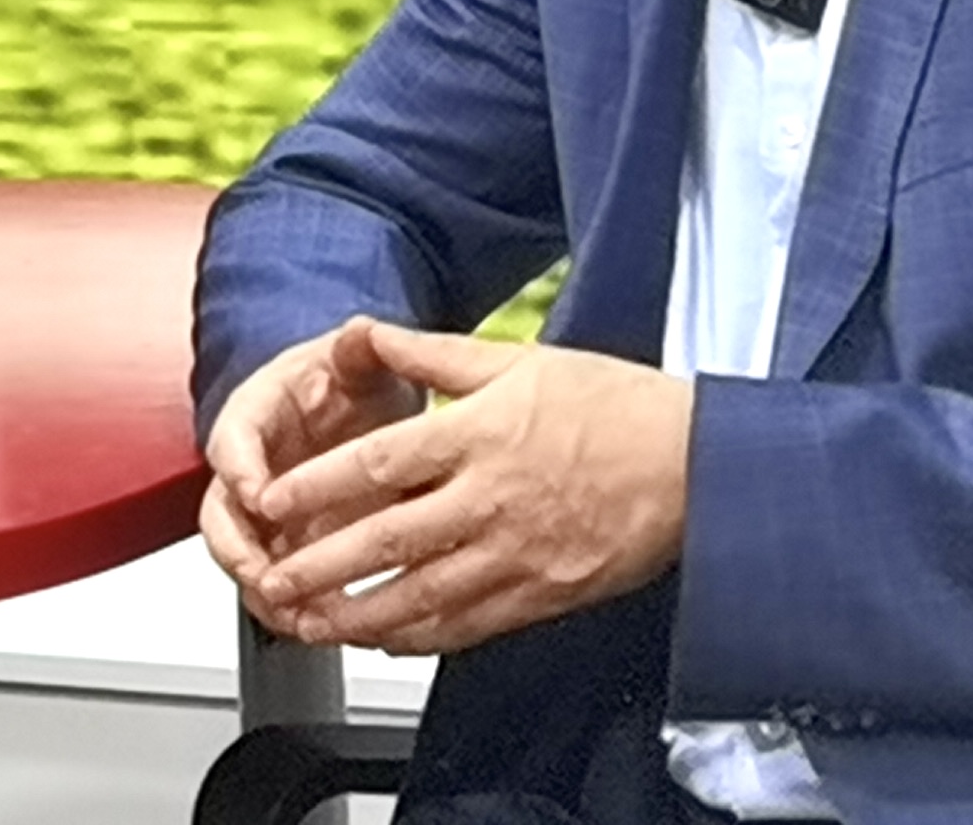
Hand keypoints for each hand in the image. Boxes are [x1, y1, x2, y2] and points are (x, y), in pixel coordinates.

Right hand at [197, 314, 427, 604]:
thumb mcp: (352, 358)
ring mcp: (265, 517)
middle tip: (266, 575)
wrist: (351, 407)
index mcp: (252, 417)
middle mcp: (248, 472)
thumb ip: (358, 349)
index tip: (259, 495)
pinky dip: (294, 610)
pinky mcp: (290, 547)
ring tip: (298, 615)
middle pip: (220, 515)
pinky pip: (278, 584)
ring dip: (264, 591)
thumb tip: (364, 334)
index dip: (241, 470)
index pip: (231, 441)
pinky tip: (323, 627)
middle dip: (238, 551)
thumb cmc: (340, 383)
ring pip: (243, 560)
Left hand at [234, 318, 691, 656]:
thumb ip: (433, 352)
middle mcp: (492, 499)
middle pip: (389, 540)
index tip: (272, 501)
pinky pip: (473, 625)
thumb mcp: (519, 359)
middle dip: (321, 565)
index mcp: (481, 433)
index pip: (380, 465)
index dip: (319, 487)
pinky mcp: (546, 593)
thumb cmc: (616, 404)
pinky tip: (387, 642)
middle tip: (270, 580)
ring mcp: (519, 554)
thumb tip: (368, 332)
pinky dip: (424, 638)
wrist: (702, 464)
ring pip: (424, 596)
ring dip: (360, 614)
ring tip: (312, 623)